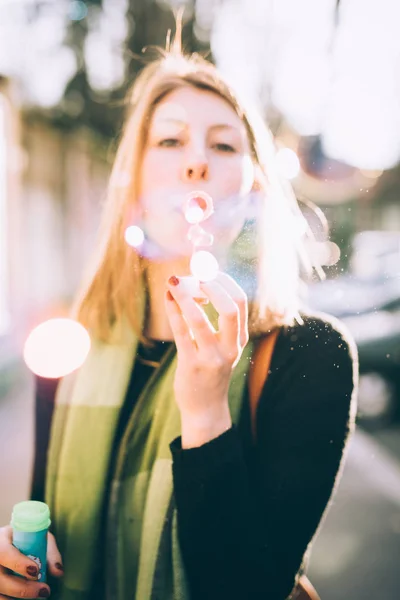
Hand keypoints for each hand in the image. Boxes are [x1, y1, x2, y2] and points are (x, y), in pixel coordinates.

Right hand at [0, 526, 62, 597]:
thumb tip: (58, 571)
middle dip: (24, 588)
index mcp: (0, 540)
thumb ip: (49, 553)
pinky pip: (0, 598)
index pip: (4, 553)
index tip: (35, 570)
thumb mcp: (38, 537)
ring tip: (38, 596)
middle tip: (44, 590)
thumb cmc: (26, 538)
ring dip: (19, 598)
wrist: (12, 542)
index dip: (19, 564)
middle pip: (1, 579)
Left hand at [165, 271, 248, 441]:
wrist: (206, 409)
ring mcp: (211, 358)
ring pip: (199, 319)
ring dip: (185, 296)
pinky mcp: (191, 365)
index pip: (240, 303)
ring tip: (173, 282)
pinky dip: (173, 310)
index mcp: (240, 340)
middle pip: (229, 309)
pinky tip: (168, 298)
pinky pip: (181, 332)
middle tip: (195, 277)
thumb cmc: (211, 372)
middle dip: (211, 287)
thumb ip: (218, 322)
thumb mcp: (223, 347)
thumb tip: (200, 283)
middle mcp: (230, 348)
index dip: (225, 283)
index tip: (209, 273)